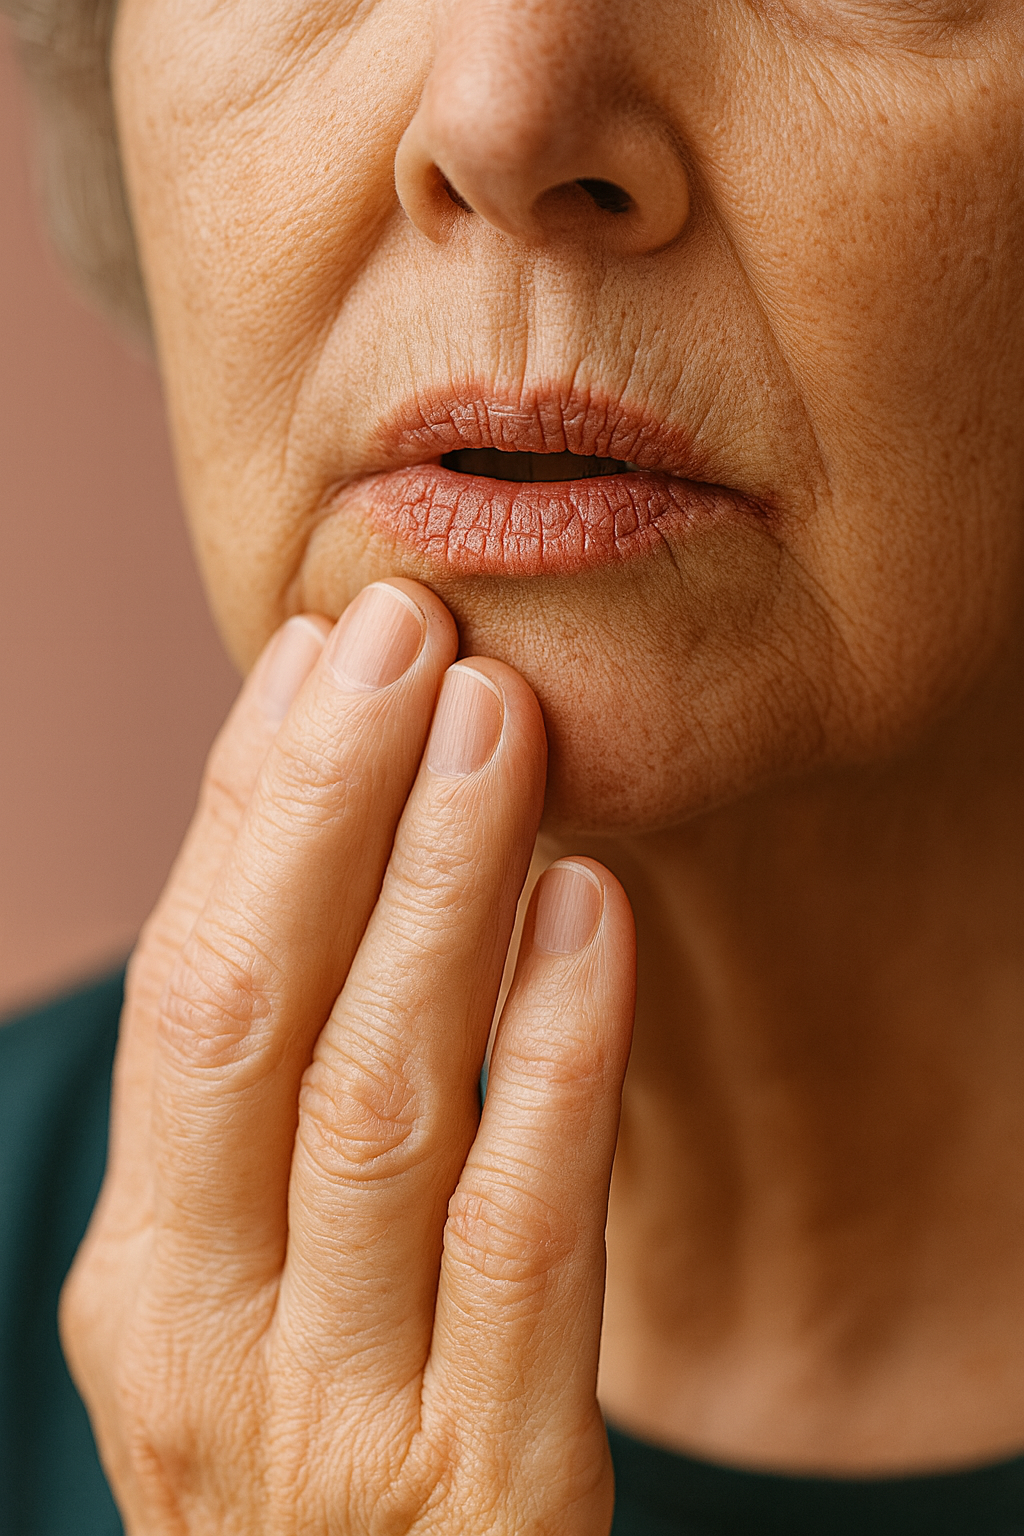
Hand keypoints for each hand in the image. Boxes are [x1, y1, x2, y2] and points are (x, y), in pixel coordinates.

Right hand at [61, 579, 635, 1534]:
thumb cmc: (318, 1451)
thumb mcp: (254, 1290)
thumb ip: (283, 1107)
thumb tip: (335, 844)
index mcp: (148, 1269)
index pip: (187, 986)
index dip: (252, 808)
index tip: (324, 652)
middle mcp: (214, 1338)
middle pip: (257, 1015)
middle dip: (328, 808)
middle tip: (408, 635)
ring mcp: (349, 1418)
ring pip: (384, 1102)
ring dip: (441, 891)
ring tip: (502, 723)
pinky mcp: (497, 1485)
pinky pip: (526, 1239)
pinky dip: (555, 1060)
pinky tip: (589, 911)